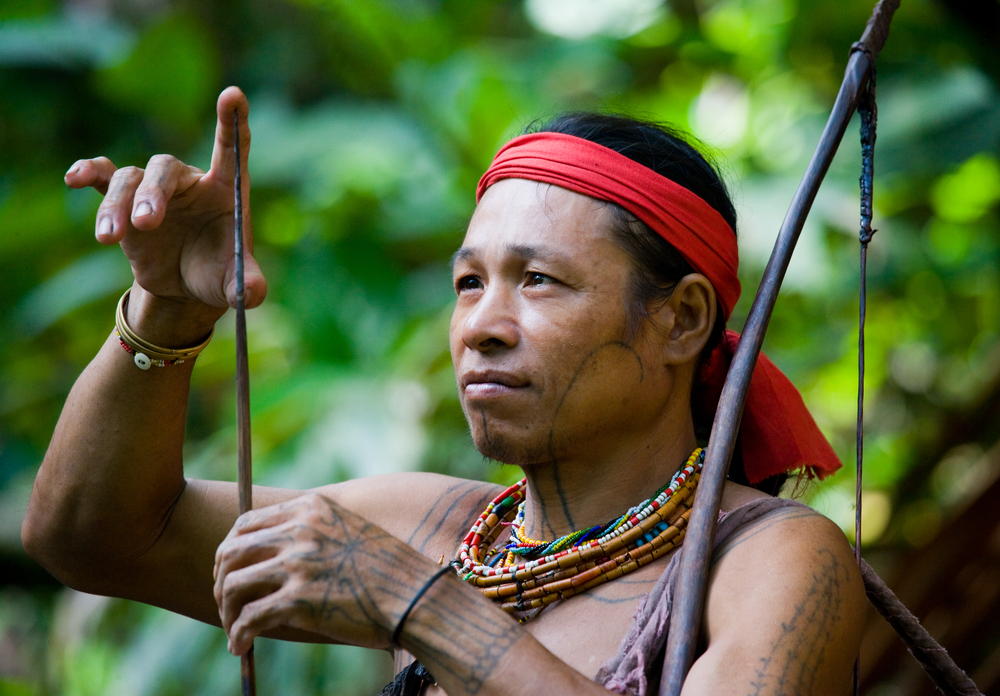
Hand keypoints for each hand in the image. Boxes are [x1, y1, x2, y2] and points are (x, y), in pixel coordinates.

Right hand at [65, 87, 266, 326]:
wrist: (184, 288)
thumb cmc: (218, 275)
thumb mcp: (236, 284)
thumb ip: (249, 286)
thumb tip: (253, 294)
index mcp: (225, 190)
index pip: (232, 148)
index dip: (232, 121)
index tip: (233, 94)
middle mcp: (189, 182)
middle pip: (165, 169)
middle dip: (152, 194)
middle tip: (146, 223)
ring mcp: (154, 188)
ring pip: (130, 178)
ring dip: (117, 205)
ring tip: (111, 237)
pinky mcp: (125, 200)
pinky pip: (105, 176)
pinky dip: (89, 173)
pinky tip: (75, 179)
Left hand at [213, 494, 425, 654]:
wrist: (415, 595)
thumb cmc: (390, 569)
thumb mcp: (351, 529)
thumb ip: (316, 530)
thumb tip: (278, 552)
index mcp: (311, 509)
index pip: (246, 523)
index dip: (231, 549)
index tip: (231, 570)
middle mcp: (300, 531)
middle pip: (232, 551)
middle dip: (221, 579)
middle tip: (226, 601)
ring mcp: (298, 564)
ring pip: (233, 585)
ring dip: (227, 610)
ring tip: (234, 628)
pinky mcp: (299, 600)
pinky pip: (249, 618)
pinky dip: (238, 635)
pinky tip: (241, 646)